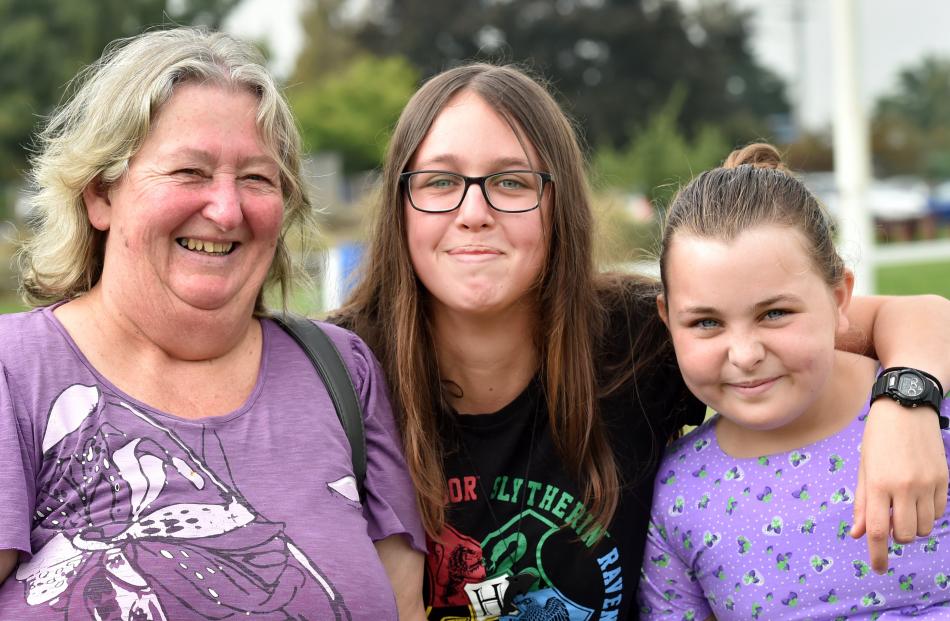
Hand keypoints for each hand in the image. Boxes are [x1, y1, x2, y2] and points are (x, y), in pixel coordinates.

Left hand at [850, 398, 946, 573]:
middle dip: (897, 537)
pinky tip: (918, 499)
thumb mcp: (863, 467)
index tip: (878, 568)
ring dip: (913, 526)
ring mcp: (927, 484)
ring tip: (903, 507)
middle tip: (890, 522)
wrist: (907, 407)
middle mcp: (904, 487)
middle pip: (905, 534)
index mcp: (878, 484)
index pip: (877, 530)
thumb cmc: (878, 437)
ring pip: (924, 527)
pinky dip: (928, 514)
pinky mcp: (944, 480)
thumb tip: (857, 534)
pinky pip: (939, 512)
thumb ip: (861, 503)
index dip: (876, 554)